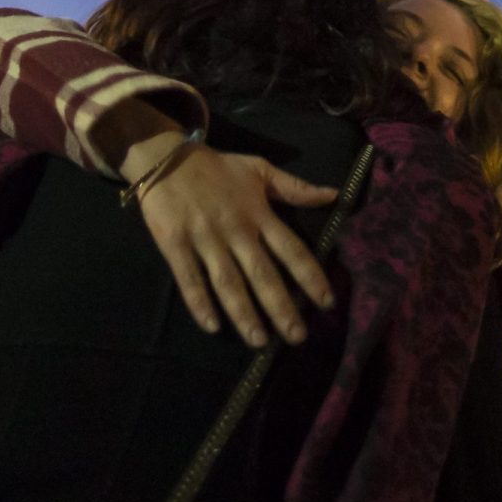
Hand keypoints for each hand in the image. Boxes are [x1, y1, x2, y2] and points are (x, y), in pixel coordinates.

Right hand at [125, 138, 339, 346]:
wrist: (167, 160)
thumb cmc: (219, 167)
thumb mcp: (261, 170)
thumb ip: (296, 188)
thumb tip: (334, 196)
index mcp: (260, 214)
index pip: (292, 250)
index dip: (311, 276)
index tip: (326, 302)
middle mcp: (236, 231)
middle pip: (263, 274)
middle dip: (282, 307)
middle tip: (297, 336)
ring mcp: (205, 240)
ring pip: (228, 283)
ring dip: (245, 314)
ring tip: (260, 341)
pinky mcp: (175, 245)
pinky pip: (189, 279)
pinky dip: (200, 303)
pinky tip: (213, 326)